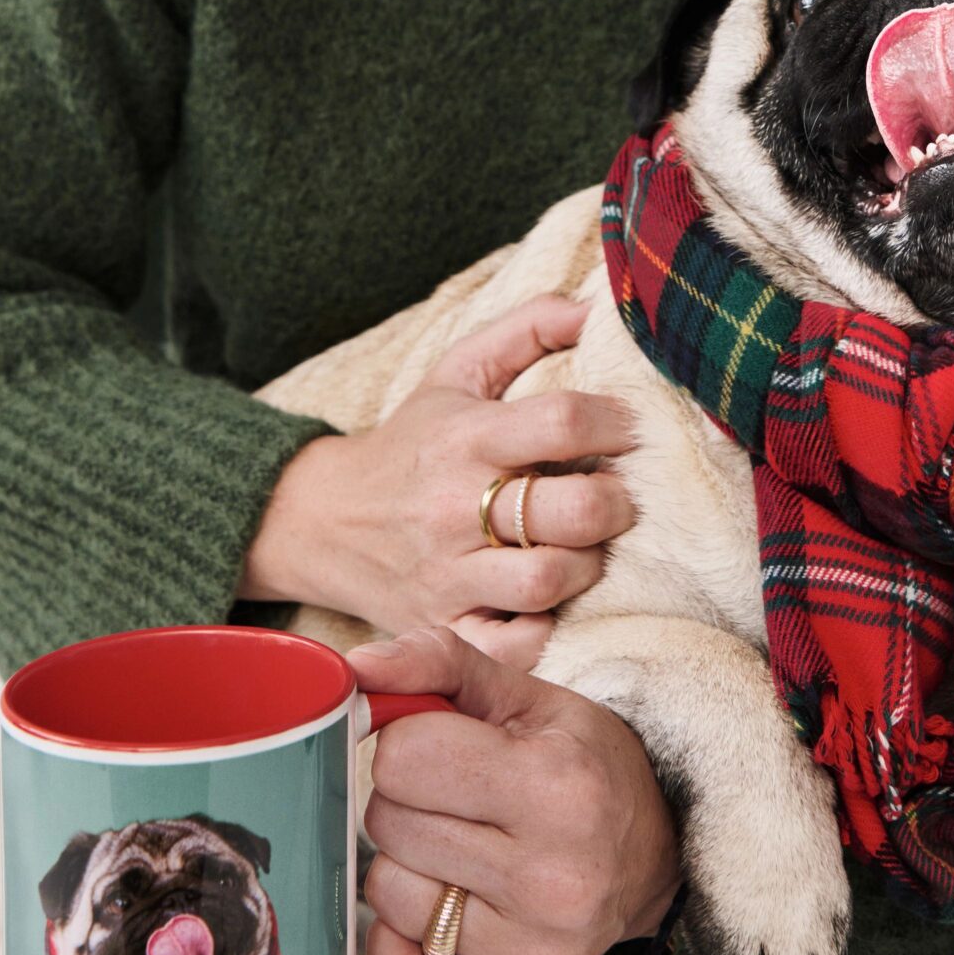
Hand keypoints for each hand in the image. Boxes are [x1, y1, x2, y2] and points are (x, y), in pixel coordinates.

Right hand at [237, 295, 637, 664]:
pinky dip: (545, 632)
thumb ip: (526, 328)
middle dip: (617, 503)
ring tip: (587, 548)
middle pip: (570, 511)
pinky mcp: (443, 628)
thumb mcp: (457, 371)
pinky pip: (512, 647)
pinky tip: (552, 604)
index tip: (631, 429)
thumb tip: (595, 307)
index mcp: (466, 436)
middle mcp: (455, 507)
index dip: (616, 423)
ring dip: (587, 566)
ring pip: (547, 581)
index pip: (563, 421)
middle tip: (621, 497)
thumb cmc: (412, 442)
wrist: (322, 519)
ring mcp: (448, 574)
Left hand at [353, 626, 681, 954]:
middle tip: (456, 801)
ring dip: (406, 868)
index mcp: (556, 786)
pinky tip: (435, 918)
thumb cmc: (580, 764)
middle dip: (406, 802)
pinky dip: (395, 952)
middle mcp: (552, 877)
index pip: (402, 758)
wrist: (653, 852)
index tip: (445, 748)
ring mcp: (535, 949)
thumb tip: (355, 672)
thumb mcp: (523, 695)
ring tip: (460, 853)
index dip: (410, 743)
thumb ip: (435, 663)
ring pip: (386, 898)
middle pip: (388, 827)